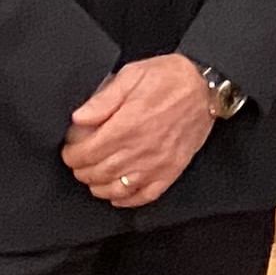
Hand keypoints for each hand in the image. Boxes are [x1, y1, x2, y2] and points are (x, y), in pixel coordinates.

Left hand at [62, 54, 217, 208]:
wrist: (205, 87)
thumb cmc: (169, 78)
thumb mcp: (131, 75)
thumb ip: (103, 99)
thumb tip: (78, 118)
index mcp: (127, 126)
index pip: (87, 152)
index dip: (72, 154)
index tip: (70, 149)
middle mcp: (140, 150)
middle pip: (98, 173)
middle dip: (81, 170)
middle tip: (78, 162)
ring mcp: (156, 165)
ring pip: (117, 189)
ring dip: (98, 186)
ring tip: (93, 176)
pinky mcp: (171, 172)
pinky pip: (144, 196)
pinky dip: (126, 199)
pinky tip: (118, 193)